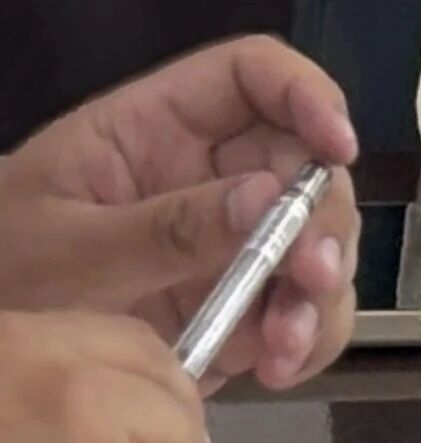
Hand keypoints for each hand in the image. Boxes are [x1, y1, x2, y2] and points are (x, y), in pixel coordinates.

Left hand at [0, 41, 358, 387]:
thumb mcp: (60, 252)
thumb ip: (160, 227)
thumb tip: (266, 196)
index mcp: (154, 131)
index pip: (252, 75)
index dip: (307, 94)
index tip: (337, 148)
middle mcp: (204, 175)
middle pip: (303, 164)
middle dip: (320, 220)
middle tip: (309, 274)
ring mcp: (223, 242)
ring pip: (314, 239)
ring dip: (320, 290)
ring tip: (285, 344)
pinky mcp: (230, 305)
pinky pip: (296, 308)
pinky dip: (306, 338)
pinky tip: (280, 367)